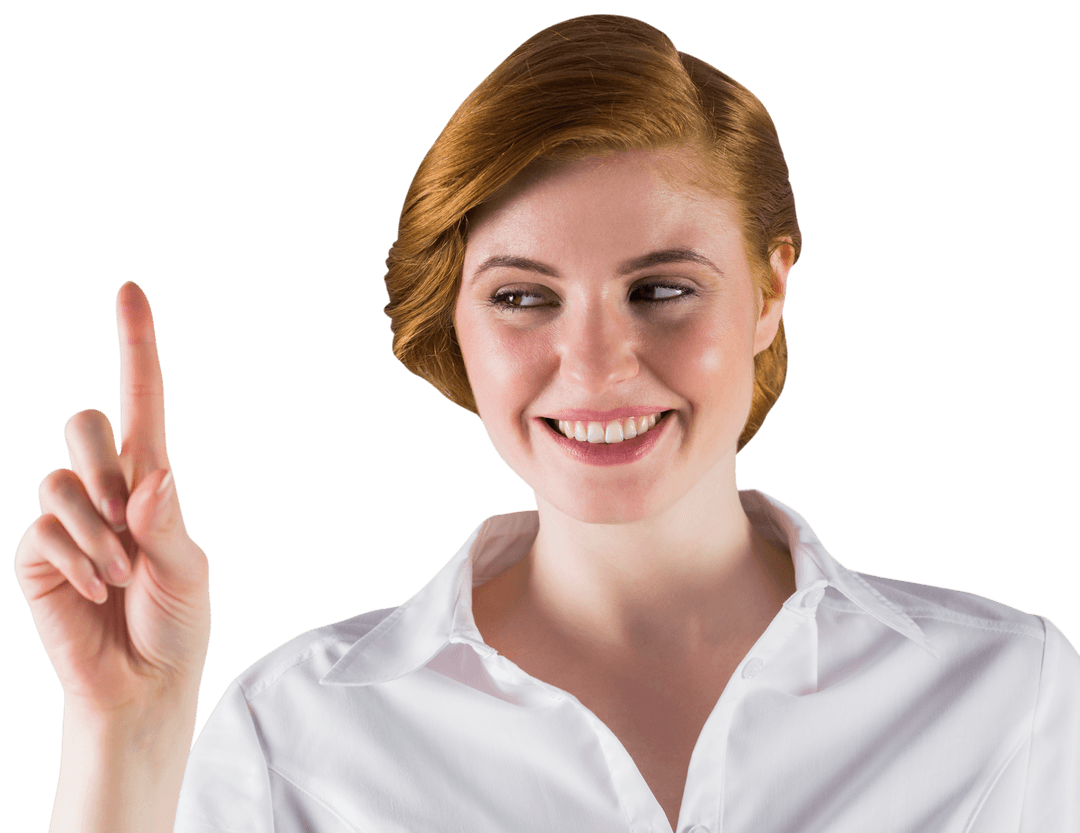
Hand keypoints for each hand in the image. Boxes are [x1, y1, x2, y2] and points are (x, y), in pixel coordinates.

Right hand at [15, 281, 211, 716]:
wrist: (144, 682)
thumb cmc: (176, 621)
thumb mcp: (187, 568)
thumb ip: (167, 521)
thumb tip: (151, 475)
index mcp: (153, 482)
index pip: (144, 402)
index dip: (137, 347)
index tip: (131, 291)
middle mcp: (107, 490)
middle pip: (87, 424)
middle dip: (106, 465)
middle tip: (131, 520)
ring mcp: (68, 520)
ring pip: (60, 478)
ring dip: (97, 529)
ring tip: (120, 571)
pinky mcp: (37, 553)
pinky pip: (45, 529)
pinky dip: (79, 559)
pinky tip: (96, 588)